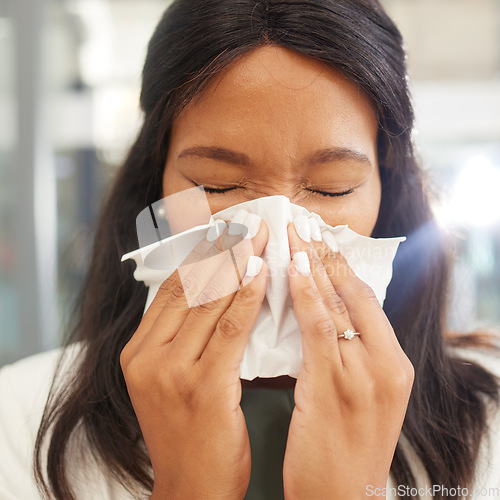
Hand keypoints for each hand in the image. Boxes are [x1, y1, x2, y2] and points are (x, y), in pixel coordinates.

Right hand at [120, 221, 268, 498]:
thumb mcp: (170, 379)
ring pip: (209, 302)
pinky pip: (230, 329)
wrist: (191, 488)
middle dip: (222, 250)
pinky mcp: (202, 387)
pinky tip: (262, 273)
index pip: (170, 287)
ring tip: (259, 237)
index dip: (199, 253)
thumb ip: (181, 337)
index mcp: (137, 351)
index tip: (223, 229)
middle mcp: (148, 357)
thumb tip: (210, 291)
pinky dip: (247, 297)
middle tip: (247, 222)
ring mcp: (171, 372)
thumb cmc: (187, 432)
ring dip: (238, 264)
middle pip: (189, 287)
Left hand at [283, 223, 413, 499]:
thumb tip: (321, 316)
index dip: (341, 265)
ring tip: (294, 234)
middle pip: (355, 293)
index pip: (366, 300)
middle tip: (304, 223)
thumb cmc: (343, 449)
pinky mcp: (336, 386)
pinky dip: (306, 294)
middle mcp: (386, 363)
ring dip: (313, 264)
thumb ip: (346, 356)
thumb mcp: (356, 396)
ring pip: (338, 303)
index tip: (321, 239)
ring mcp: (365, 374)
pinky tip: (292, 269)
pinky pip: (319, 328)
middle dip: (327, 254)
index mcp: (393, 364)